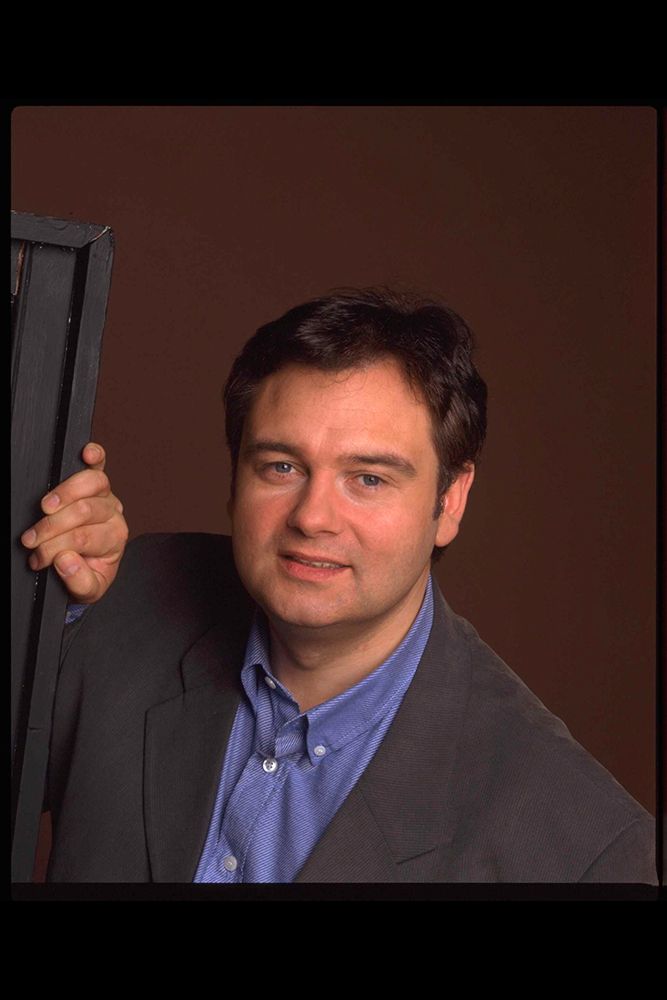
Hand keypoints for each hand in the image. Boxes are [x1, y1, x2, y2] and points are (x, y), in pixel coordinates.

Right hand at [20, 442, 128, 603]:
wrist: (92, 565)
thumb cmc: (88, 573)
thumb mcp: (88, 590)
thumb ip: (79, 581)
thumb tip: (65, 559)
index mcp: (114, 540)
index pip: (83, 538)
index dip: (55, 547)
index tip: (37, 558)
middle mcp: (113, 515)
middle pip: (84, 511)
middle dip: (52, 527)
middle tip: (31, 539)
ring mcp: (105, 496)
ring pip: (92, 484)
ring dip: (64, 493)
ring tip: (44, 508)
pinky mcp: (97, 483)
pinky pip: (99, 465)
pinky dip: (95, 456)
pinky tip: (86, 453)